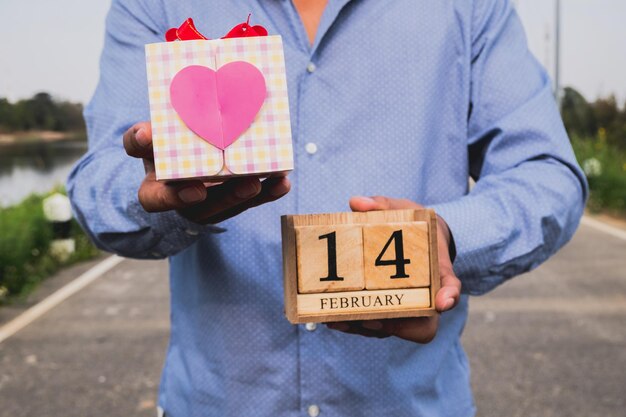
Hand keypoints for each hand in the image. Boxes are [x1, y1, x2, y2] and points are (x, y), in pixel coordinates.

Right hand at [123, 122, 290, 223]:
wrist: (180, 159)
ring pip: (231, 205)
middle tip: (248, 184)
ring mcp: (211, 206)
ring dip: (252, 195)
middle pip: (206, 207)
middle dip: (228, 197)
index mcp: (155, 191)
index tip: (196, 191)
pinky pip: (252, 201)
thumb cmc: (160, 150)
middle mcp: (184, 204)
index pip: (156, 200)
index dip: (176, 197)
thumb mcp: (146, 144)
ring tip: (271, 180)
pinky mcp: (233, 201)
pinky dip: (269, 191)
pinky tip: (283, 181)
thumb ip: (141, 139)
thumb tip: (145, 134)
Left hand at [326, 196, 460, 343]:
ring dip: (366, 328)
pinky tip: (332, 318)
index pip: (451, 287)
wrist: (417, 241)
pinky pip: (374, 328)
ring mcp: (406, 311)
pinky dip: (354, 326)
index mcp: (438, 272)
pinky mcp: (386, 316)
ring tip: (339, 318)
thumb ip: (383, 204)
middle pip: (421, 326)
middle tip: (371, 316)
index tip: (443, 301)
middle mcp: (426, 298)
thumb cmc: (413, 227)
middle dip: (395, 324)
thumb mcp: (404, 209)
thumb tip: (357, 203)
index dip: (448, 296)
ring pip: (393, 330)